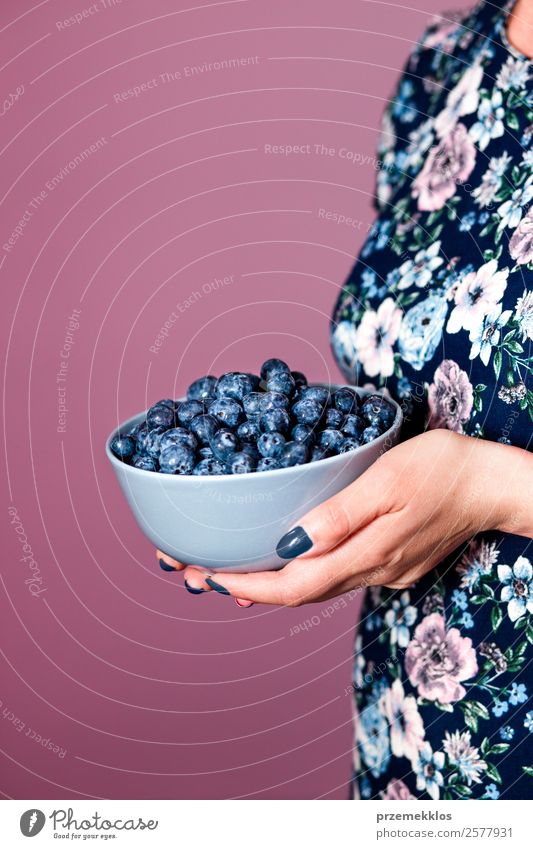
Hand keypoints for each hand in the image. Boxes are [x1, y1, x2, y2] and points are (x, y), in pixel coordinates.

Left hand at [178, 429, 529, 605]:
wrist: (493, 484)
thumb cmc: (442, 469)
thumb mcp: (387, 480)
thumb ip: (339, 515)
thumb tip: (289, 544)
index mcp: (367, 553)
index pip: (293, 585)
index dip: (247, 584)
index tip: (207, 574)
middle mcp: (373, 571)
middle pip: (298, 593)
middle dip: (246, 587)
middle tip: (198, 573)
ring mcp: (385, 571)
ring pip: (316, 587)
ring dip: (271, 584)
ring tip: (229, 573)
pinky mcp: (393, 563)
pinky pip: (337, 576)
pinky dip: (303, 574)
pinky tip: (287, 563)